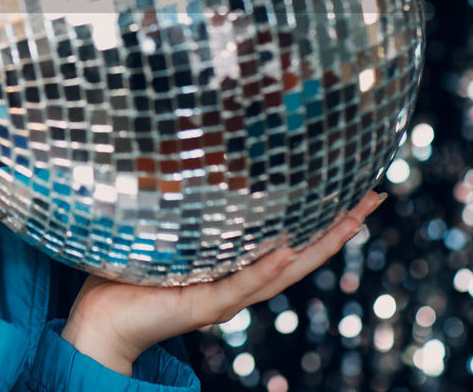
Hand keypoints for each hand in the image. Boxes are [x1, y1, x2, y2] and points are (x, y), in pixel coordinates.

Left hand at [60, 190, 387, 374]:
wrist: (100, 321)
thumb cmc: (125, 277)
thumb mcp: (160, 235)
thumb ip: (175, 206)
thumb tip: (173, 152)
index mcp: (231, 266)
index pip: (285, 239)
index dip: (318, 219)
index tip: (350, 192)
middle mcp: (236, 283)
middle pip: (299, 255)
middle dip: (337, 230)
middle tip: (372, 200)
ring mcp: (224, 297)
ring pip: (280, 273)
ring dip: (316, 248)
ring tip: (349, 222)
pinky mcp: (202, 306)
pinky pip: (238, 287)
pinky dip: (263, 271)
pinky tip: (284, 254)